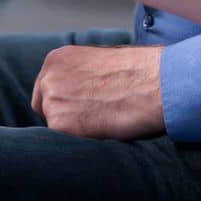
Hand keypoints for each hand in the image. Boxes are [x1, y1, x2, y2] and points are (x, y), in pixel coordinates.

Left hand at [31, 45, 164, 138]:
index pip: (46, 89)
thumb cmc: (139, 72)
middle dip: (64, 115)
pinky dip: (81, 140)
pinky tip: (102, 129)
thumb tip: (77, 94)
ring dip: (75, 129)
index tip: (83, 106)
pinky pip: (64, 141)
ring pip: (55, 126)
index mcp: (57, 58)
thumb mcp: (100, 62)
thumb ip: (80, 75)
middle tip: (92, 117)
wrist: (155, 83)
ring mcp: (52, 100)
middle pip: (45, 108)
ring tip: (104, 120)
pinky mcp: (60, 124)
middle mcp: (48, 77)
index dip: (65, 101)